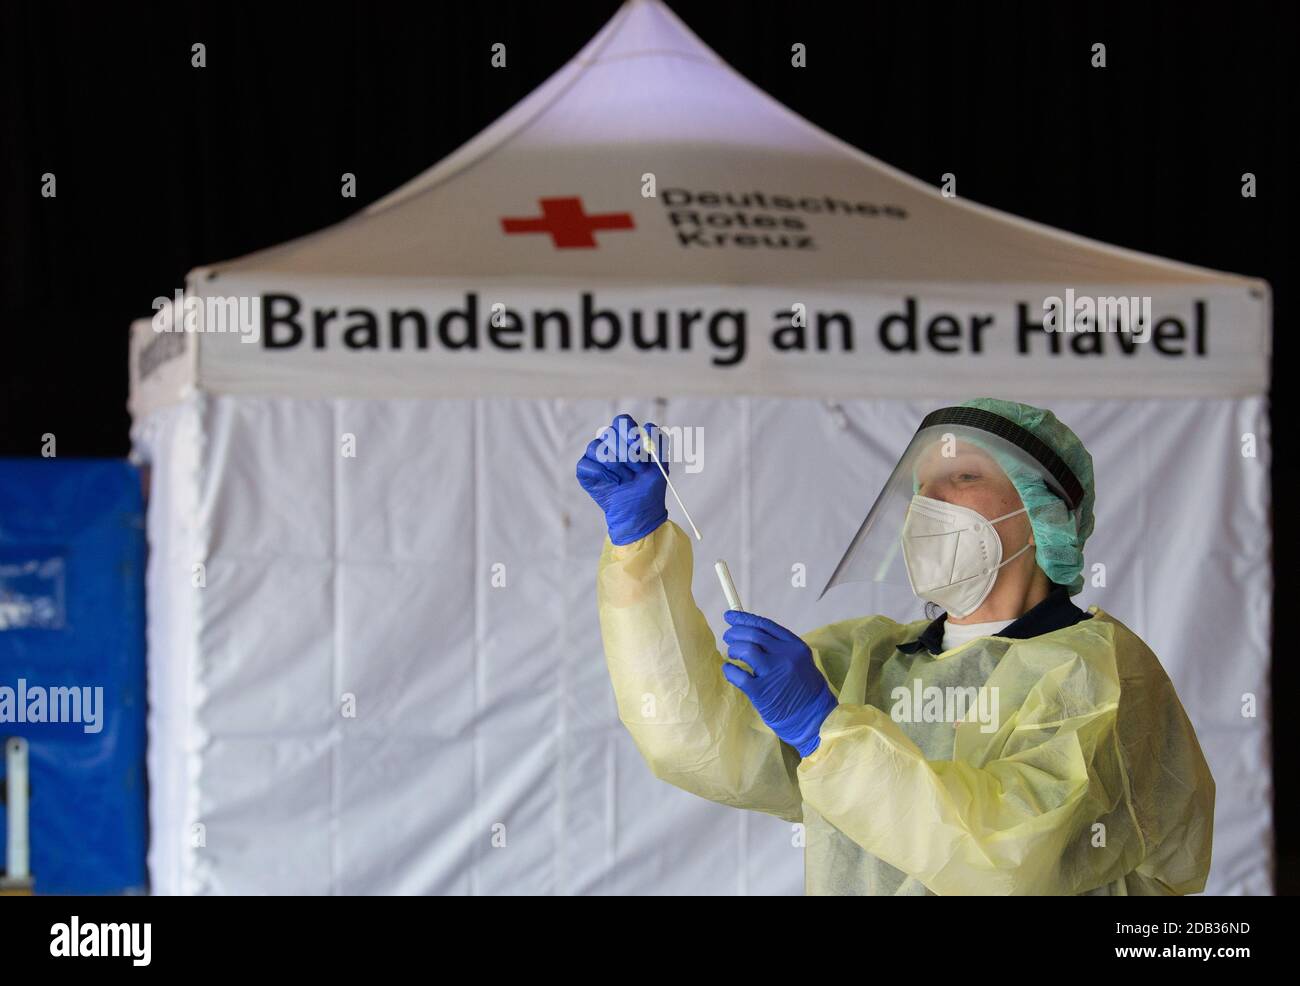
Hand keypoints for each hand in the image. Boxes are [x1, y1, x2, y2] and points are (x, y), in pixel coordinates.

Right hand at [576, 413, 668, 544]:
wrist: (640, 511)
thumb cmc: (649, 486)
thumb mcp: (661, 464)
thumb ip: (659, 443)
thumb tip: (649, 426)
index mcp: (625, 438)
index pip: (622, 421)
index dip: (629, 431)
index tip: (638, 447)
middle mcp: (608, 444)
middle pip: (609, 433)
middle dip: (625, 453)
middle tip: (637, 469)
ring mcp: (595, 458)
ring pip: (596, 448)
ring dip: (615, 464)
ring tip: (627, 478)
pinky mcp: (585, 472)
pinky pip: (585, 464)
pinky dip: (600, 472)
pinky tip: (614, 482)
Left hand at [721, 610, 837, 756]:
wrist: (814, 719)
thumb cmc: (806, 691)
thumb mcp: (800, 661)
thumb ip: (780, 648)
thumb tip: (752, 635)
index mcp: (795, 646)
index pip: (765, 626)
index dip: (745, 619)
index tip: (730, 616)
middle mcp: (785, 656)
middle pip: (753, 635)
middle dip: (736, 632)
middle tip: (728, 636)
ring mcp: (773, 673)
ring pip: (746, 650)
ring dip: (734, 649)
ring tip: (732, 654)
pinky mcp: (762, 692)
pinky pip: (738, 675)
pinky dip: (729, 670)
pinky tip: (729, 670)